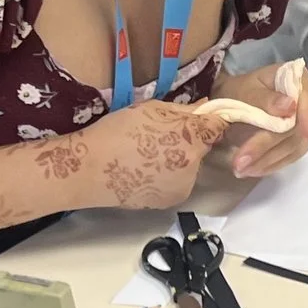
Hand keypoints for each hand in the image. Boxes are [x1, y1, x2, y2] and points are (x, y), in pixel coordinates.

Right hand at [82, 99, 231, 211]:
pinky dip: (169, 177)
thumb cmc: (117, 132)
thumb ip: (184, 110)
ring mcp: (183, 187)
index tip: (200, 119)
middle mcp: (193, 165)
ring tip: (149, 156)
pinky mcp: (171, 201)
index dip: (211, 121)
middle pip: (203, 148)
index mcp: (190, 137)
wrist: (90, 169)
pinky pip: (178, 183)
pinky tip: (145, 172)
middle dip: (190, 141)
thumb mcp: (151, 109)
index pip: (218, 127)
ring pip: (191, 167)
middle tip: (160, 137)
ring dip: (180, 161)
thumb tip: (207, 106)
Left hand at [213, 63, 307, 180]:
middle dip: (269, 149)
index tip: (293, 134)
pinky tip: (254, 170)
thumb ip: (266, 98)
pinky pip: (290, 155)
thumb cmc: (241, 89)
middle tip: (241, 163)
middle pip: (298, 131)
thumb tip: (290, 106)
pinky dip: (271, 164)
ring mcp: (305, 122)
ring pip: (295, 147)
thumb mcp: (248, 89)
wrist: (237, 99)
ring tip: (242, 170)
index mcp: (300, 81)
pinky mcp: (297, 139)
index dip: (304, 120)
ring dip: (269, 161)